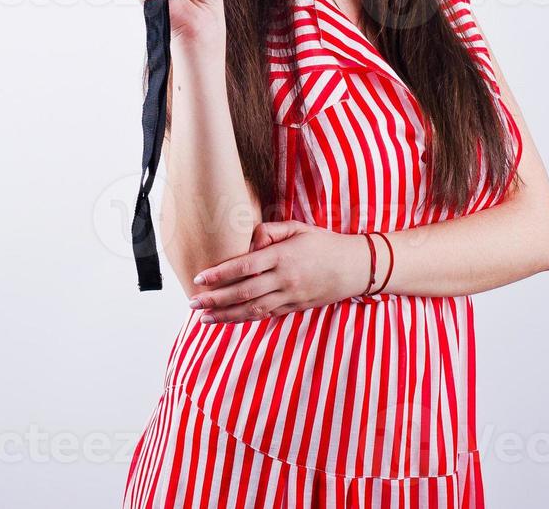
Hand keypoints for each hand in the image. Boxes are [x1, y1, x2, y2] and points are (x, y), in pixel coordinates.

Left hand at [185, 220, 365, 322]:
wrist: (355, 267)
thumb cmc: (324, 243)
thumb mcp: (298, 228)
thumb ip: (270, 230)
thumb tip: (248, 240)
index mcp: (283, 256)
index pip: (245, 266)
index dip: (220, 274)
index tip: (200, 278)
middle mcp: (285, 279)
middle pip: (243, 292)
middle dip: (215, 300)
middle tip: (193, 303)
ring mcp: (290, 296)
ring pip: (253, 310)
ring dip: (226, 316)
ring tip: (204, 318)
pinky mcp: (295, 308)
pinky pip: (266, 315)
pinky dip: (246, 319)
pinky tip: (229, 320)